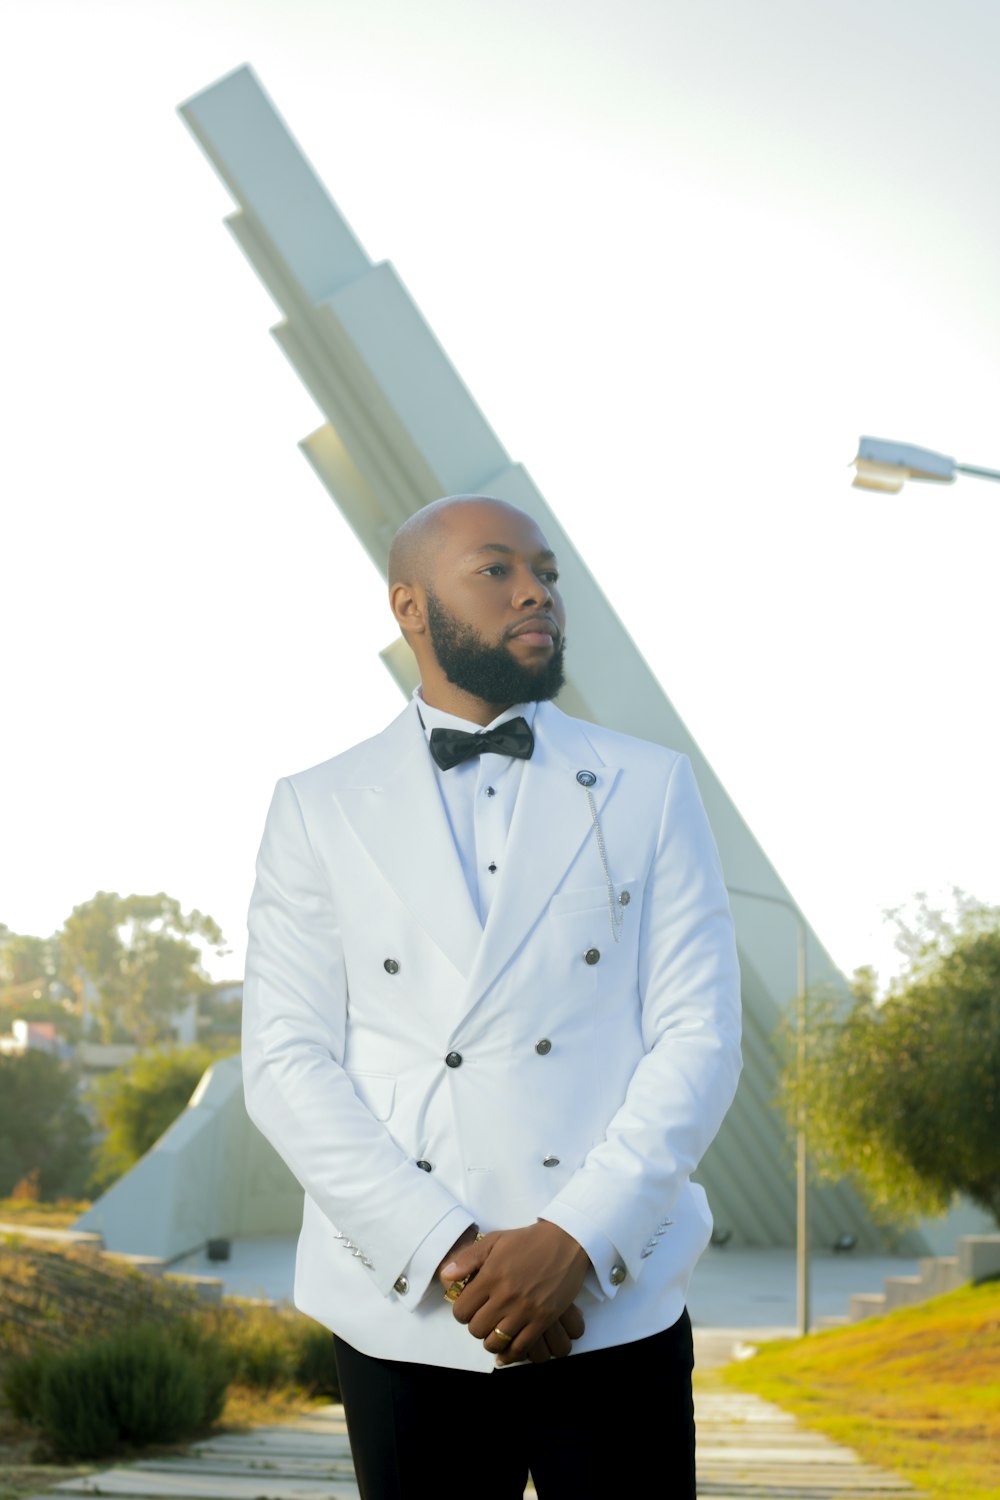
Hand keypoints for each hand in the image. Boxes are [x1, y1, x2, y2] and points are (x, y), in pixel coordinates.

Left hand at [440, 1221, 588, 1364]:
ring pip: (496, 1342)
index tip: (469, 1307)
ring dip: (492, 1340)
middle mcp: (506, 1296)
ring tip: (495, 1330)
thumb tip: (446, 1276)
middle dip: (476, 1325)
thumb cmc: (527, 1240)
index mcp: (491, 1276)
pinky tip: (507, 1349)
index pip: (462, 1311)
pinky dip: (511, 1352)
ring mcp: (525, 1310)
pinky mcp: (543, 1319)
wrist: (565, 1240)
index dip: (462, 1312)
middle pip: (477, 1329)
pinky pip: (521, 1347)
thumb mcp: (495, 1240)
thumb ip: (468, 1259)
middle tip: (483, 1317)